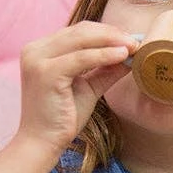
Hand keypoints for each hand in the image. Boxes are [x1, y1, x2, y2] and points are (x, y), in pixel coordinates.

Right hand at [18, 22, 138, 153]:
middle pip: (80, 31)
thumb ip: (105, 70)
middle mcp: (35, 50)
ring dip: (111, 41)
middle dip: (112, 34)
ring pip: (81, 40)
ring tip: (134, 47)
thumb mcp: (89, 88)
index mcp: (41, 50)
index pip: (78, 31)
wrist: (43, 142)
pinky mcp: (45, 73)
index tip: (131, 39)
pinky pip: (81, 58)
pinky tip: (123, 56)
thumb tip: (129, 56)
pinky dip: (104, 55)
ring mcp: (37, 60)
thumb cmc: (63, 117)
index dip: (107, 32)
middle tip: (137, 40)